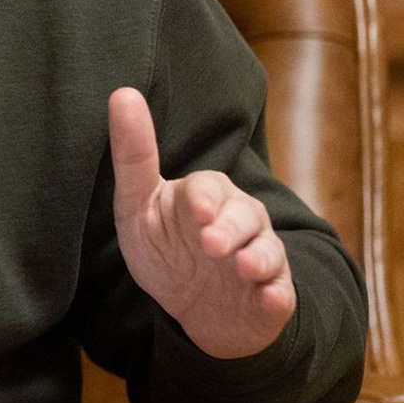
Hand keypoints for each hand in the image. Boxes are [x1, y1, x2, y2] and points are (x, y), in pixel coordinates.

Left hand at [107, 86, 294, 358]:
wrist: (196, 308)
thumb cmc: (165, 248)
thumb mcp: (137, 207)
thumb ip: (133, 157)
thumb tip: (122, 93)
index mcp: (206, 196)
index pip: (209, 188)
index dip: (205, 198)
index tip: (196, 208)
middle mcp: (239, 221)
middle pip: (243, 215)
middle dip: (229, 228)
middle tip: (210, 243)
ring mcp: (259, 256)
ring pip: (267, 250)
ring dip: (258, 257)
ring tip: (244, 267)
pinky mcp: (273, 292)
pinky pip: (281, 292)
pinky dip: (277, 295)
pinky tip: (269, 299)